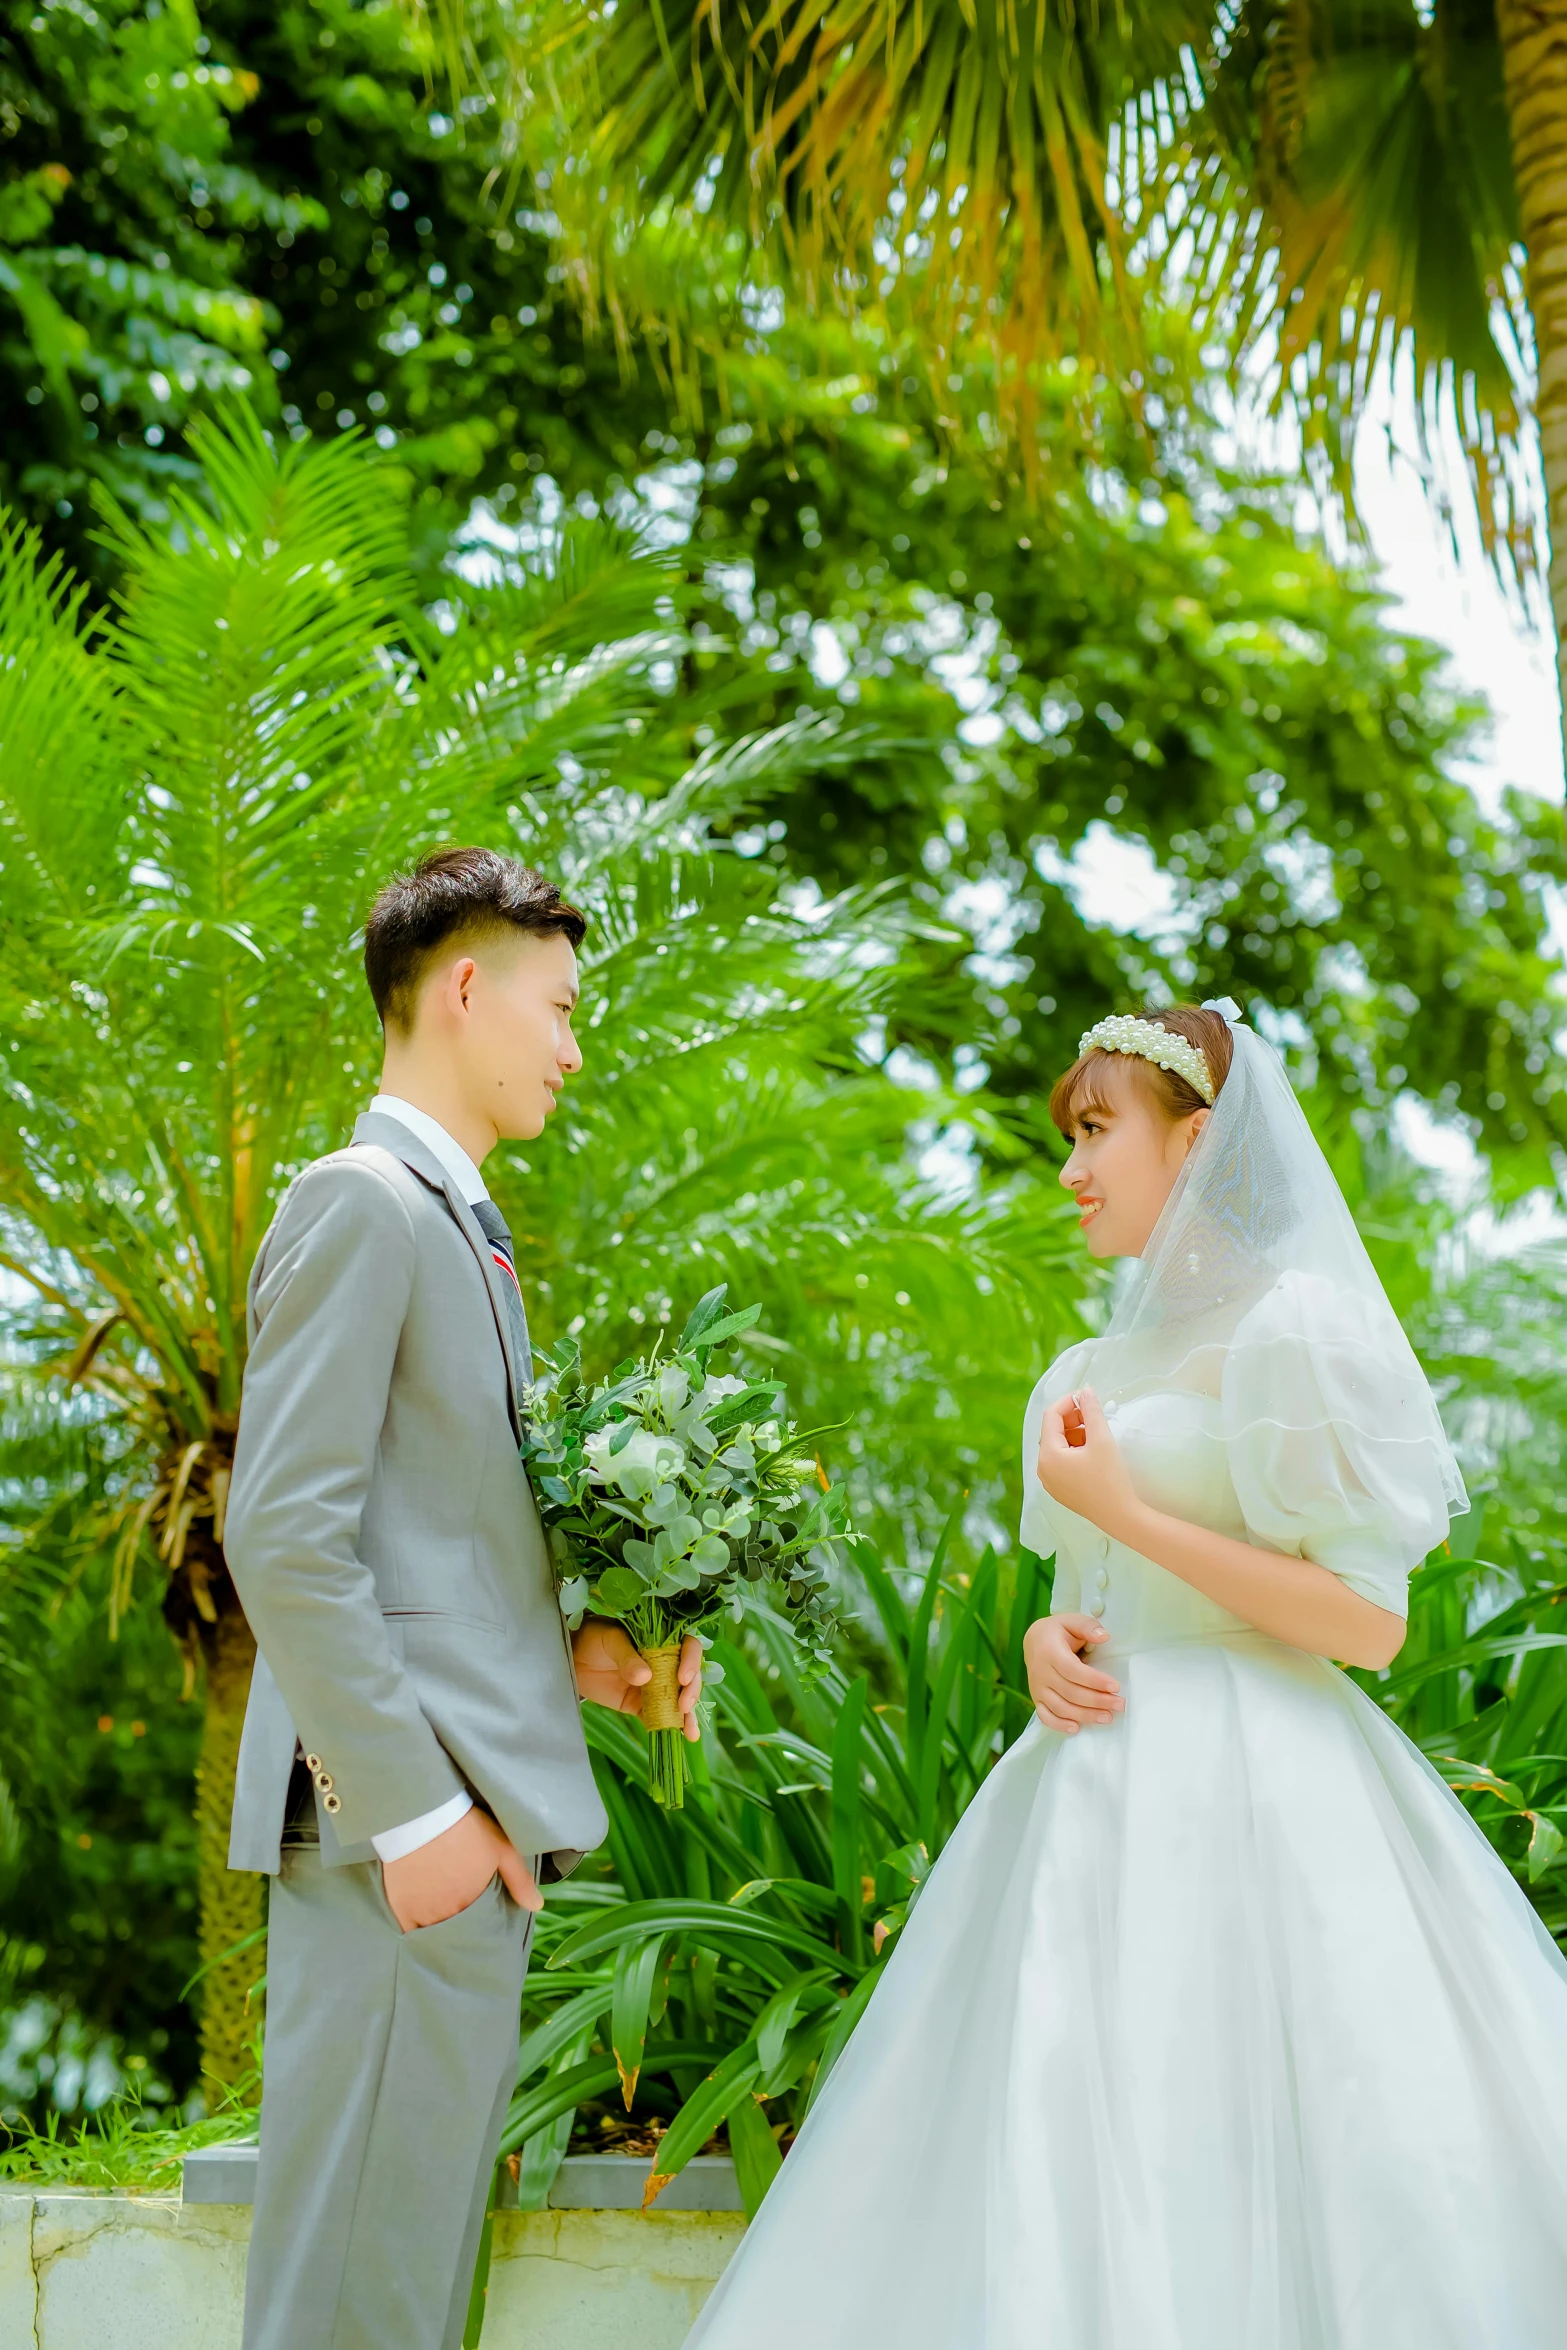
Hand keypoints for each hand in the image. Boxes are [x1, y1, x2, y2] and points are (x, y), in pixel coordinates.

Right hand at [382, 1804, 541, 1931]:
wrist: (424, 1811)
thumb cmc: (466, 1828)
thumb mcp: (502, 1848)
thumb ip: (520, 1881)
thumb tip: (537, 1906)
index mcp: (473, 1905)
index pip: (479, 1931)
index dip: (481, 1927)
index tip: (481, 1920)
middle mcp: (447, 1915)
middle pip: (455, 1933)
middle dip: (461, 1928)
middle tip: (461, 1913)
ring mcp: (421, 1913)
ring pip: (432, 1932)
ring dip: (438, 1926)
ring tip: (441, 1912)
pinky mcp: (400, 1906)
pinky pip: (408, 1929)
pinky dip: (415, 1926)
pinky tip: (420, 1915)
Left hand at [572, 1618, 703, 1741]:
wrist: (574, 1658)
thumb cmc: (594, 1639)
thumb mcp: (610, 1641)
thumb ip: (627, 1657)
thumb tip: (645, 1677)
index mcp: (662, 1640)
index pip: (688, 1646)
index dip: (691, 1661)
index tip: (683, 1678)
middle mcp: (665, 1662)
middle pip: (689, 1676)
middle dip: (692, 1691)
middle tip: (684, 1705)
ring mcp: (656, 1685)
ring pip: (679, 1699)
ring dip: (688, 1715)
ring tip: (690, 1731)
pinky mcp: (642, 1705)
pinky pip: (661, 1717)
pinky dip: (671, 1727)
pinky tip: (682, 1737)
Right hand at [1023, 1612, 1124, 1733]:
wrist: (1033, 1640)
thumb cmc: (1058, 1631)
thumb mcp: (1072, 1621)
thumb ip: (1089, 1626)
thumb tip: (1104, 1636)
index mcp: (1049, 1651)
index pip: (1073, 1670)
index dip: (1094, 1680)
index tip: (1115, 1686)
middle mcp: (1041, 1672)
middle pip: (1070, 1692)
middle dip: (1097, 1701)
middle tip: (1120, 1704)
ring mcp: (1037, 1688)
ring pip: (1061, 1707)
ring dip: (1085, 1715)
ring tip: (1108, 1717)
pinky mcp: (1036, 1698)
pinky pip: (1045, 1716)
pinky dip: (1059, 1725)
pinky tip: (1077, 1728)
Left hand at [1035, 1387, 1139, 1538]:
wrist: (1120, 1516)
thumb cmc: (1110, 1478)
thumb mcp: (1101, 1439)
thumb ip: (1091, 1411)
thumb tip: (1085, 1391)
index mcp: (1048, 1455)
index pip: (1051, 1416)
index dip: (1068, 1401)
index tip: (1086, 1397)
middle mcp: (1043, 1469)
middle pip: (1052, 1431)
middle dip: (1071, 1418)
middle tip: (1093, 1415)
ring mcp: (1050, 1481)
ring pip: (1057, 1446)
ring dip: (1074, 1434)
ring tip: (1096, 1434)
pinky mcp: (1060, 1489)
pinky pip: (1061, 1461)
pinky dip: (1074, 1450)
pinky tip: (1093, 1451)